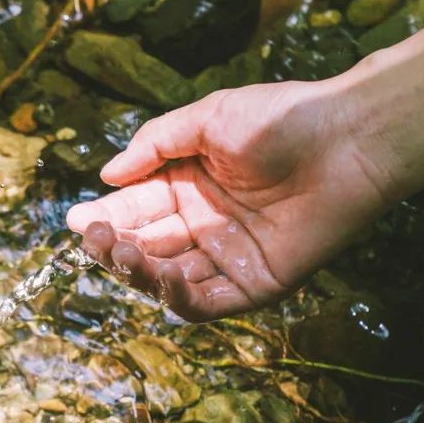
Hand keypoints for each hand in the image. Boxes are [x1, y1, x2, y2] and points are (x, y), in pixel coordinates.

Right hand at [66, 77, 396, 321]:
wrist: (346, 140)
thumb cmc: (282, 119)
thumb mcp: (207, 119)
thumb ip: (155, 144)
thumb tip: (106, 175)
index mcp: (189, 188)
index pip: (136, 209)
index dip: (106, 215)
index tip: (77, 218)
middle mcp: (203, 227)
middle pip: (144, 248)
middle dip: (113, 246)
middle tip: (94, 237)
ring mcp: (226, 260)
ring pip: (167, 280)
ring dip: (138, 272)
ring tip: (120, 252)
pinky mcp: (252, 286)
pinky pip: (205, 303)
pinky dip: (178, 298)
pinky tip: (160, 278)